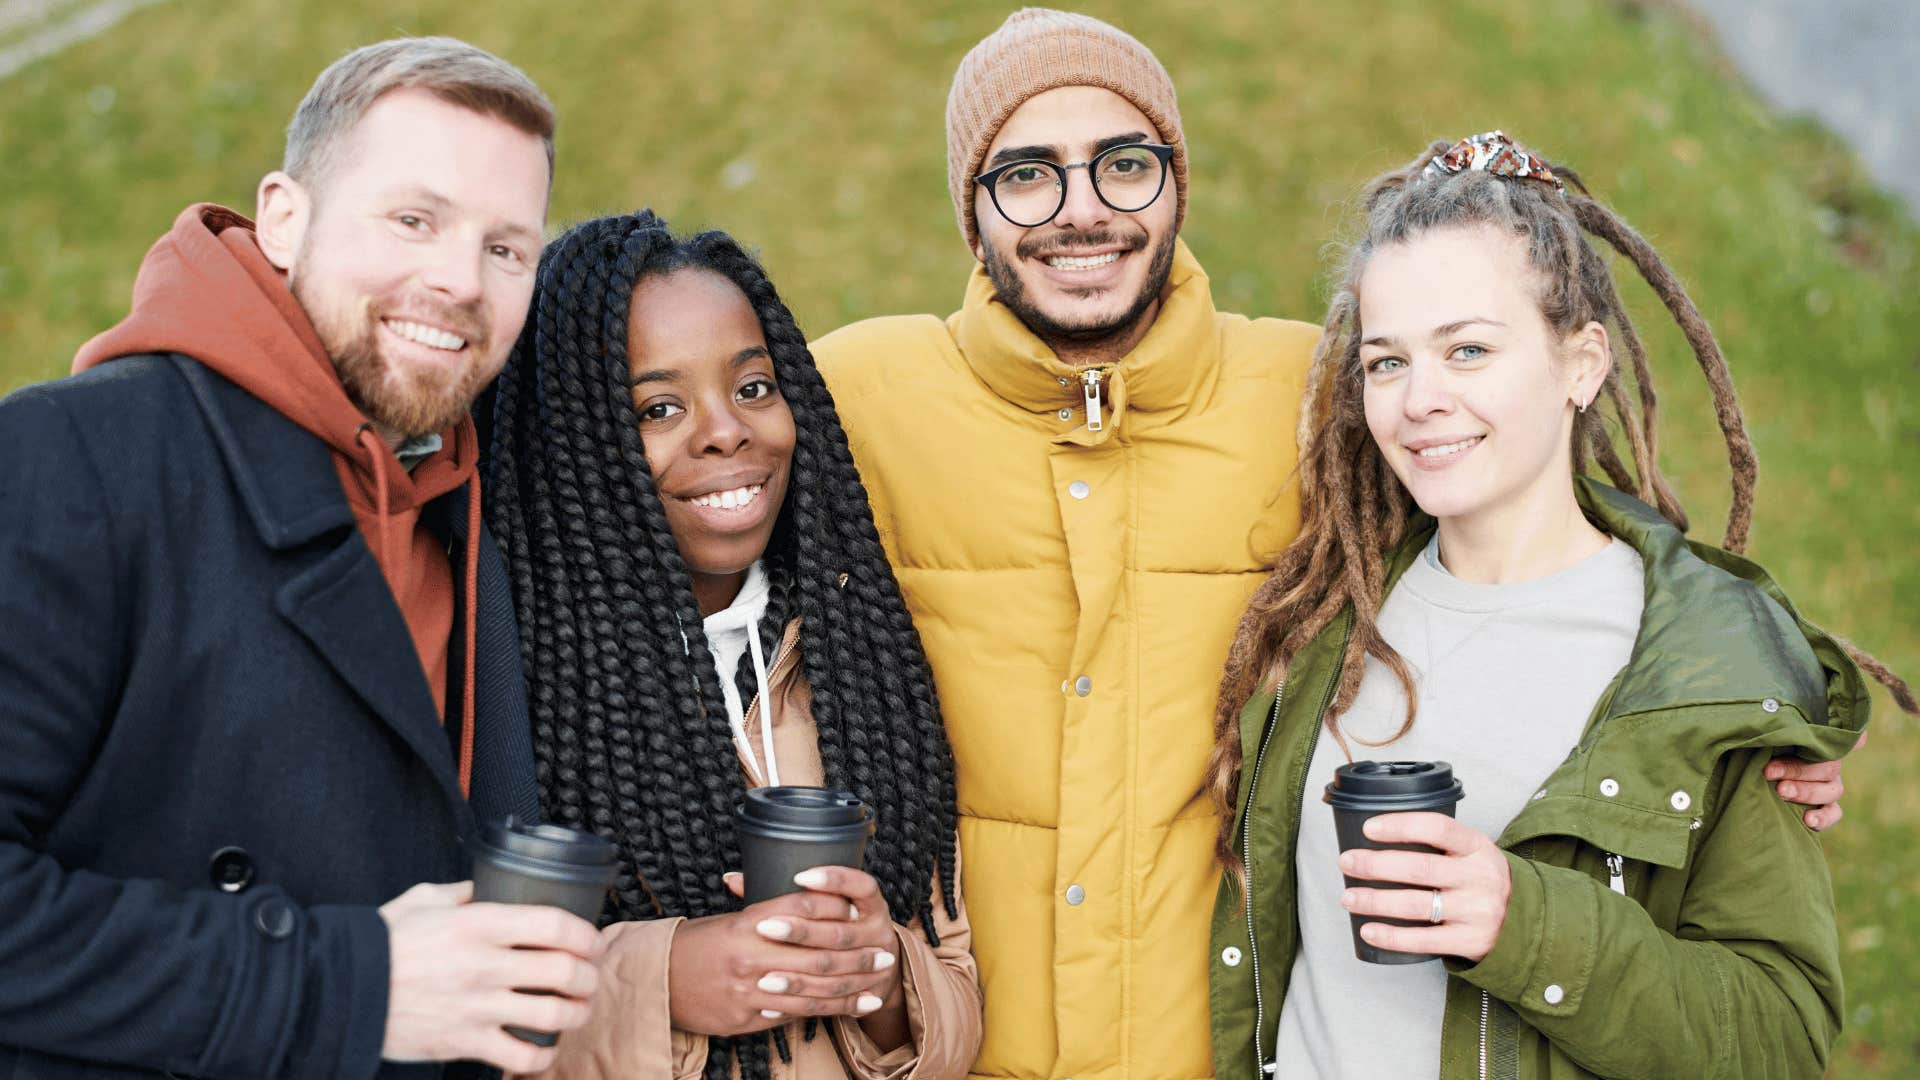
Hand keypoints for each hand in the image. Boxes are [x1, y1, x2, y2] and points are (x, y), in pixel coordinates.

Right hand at [378, 881, 602, 1074]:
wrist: (337, 989)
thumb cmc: (381, 942)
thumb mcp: (422, 900)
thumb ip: (462, 893)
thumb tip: (488, 886)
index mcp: (478, 924)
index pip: (554, 925)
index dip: (586, 934)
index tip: (592, 940)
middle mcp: (484, 965)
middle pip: (564, 971)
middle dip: (589, 976)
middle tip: (589, 976)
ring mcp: (477, 1007)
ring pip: (553, 1015)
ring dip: (577, 1013)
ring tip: (578, 1009)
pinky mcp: (464, 1042)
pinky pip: (521, 1057)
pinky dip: (543, 1056)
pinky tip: (545, 1047)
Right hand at [666, 868, 898, 1036]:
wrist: (657, 982)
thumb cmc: (698, 945)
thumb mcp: (729, 920)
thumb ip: (766, 914)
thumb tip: (811, 904)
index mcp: (747, 923)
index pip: (803, 909)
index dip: (836, 910)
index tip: (861, 913)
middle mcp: (750, 955)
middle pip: (817, 953)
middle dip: (857, 954)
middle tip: (885, 952)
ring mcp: (748, 989)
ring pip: (812, 989)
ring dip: (851, 985)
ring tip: (878, 981)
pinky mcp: (745, 1017)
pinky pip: (793, 1014)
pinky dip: (827, 1010)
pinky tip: (851, 1007)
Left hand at [1338, 813, 1510, 962]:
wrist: (1525, 922)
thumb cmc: (1481, 880)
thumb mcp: (1472, 853)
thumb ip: (1439, 843)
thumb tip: (1377, 833)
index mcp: (1478, 847)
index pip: (1437, 828)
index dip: (1400, 826)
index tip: (1368, 829)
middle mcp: (1480, 878)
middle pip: (1419, 868)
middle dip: (1375, 865)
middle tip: (1347, 862)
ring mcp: (1476, 911)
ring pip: (1415, 904)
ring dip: (1374, 901)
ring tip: (1349, 897)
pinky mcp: (1469, 941)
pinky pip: (1422, 940)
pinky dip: (1390, 936)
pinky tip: (1367, 930)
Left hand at [1765, 731, 1862, 830]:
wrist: (1751, 776)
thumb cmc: (1760, 748)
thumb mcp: (1768, 734)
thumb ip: (1788, 726)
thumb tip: (1829, 724)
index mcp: (1818, 744)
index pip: (1833, 740)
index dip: (1827, 742)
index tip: (1803, 742)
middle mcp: (1828, 764)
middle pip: (1827, 767)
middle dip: (1796, 769)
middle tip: (1769, 771)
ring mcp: (1829, 787)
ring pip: (1832, 790)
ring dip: (1806, 791)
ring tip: (1781, 791)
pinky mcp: (1825, 808)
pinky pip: (1833, 814)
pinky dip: (1823, 818)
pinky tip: (1808, 820)